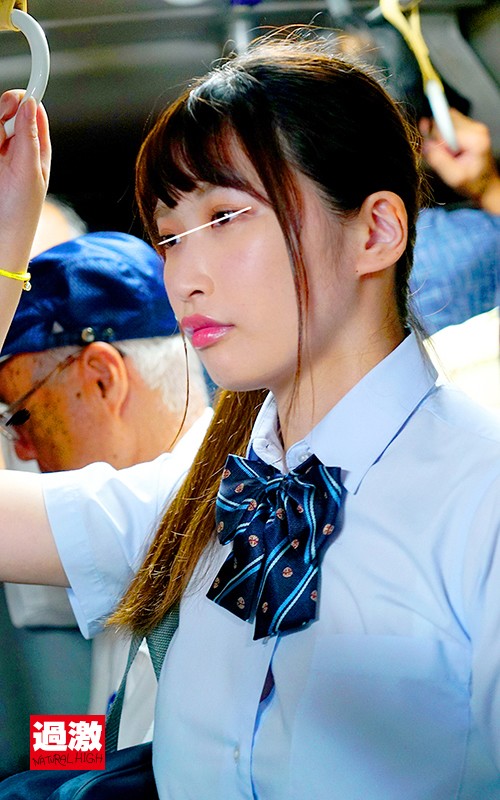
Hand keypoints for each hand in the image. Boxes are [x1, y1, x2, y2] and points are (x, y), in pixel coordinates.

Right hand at [0, 92, 50, 349]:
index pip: (31, 115)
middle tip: (3, 117)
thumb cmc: (20, 214)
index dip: (24, 102)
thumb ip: (28, 137)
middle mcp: (12, 150)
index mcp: (34, 152)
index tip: (18, 98)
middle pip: (4, 115)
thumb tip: (30, 103)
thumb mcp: (30, 172)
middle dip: (2, 113)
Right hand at [419, 108, 499, 214]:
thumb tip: (426, 144)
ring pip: (444, 121)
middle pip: (443, 120)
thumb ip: (439, 160)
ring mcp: (473, 126)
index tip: (434, 154)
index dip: (434, 142)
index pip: (443, 129)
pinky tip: (448, 150)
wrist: (485, 185)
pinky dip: (443, 137)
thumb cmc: (473, 184)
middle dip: (435, 137)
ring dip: (438, 137)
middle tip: (440, 155)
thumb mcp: (454, 178)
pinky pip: (448, 125)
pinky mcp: (468, 127)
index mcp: (475, 139)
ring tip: (445, 154)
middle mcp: (476, 128)